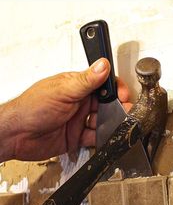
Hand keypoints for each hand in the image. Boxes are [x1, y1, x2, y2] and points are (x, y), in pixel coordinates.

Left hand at [0, 58, 131, 161]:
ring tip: (115, 126)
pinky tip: (104, 138)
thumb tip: (102, 65)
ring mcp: (76, 120)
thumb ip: (86, 80)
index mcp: (76, 86)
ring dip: (110, 124)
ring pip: (102, 121)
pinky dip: (102, 138)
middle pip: (106, 104)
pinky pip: (94, 138)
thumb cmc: (31, 108)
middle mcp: (78, 102)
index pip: (102, 83)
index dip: (115, 89)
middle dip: (117, 108)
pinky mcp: (75, 137)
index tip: (123, 95)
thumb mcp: (62, 90)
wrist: (16, 135)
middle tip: (124, 113)